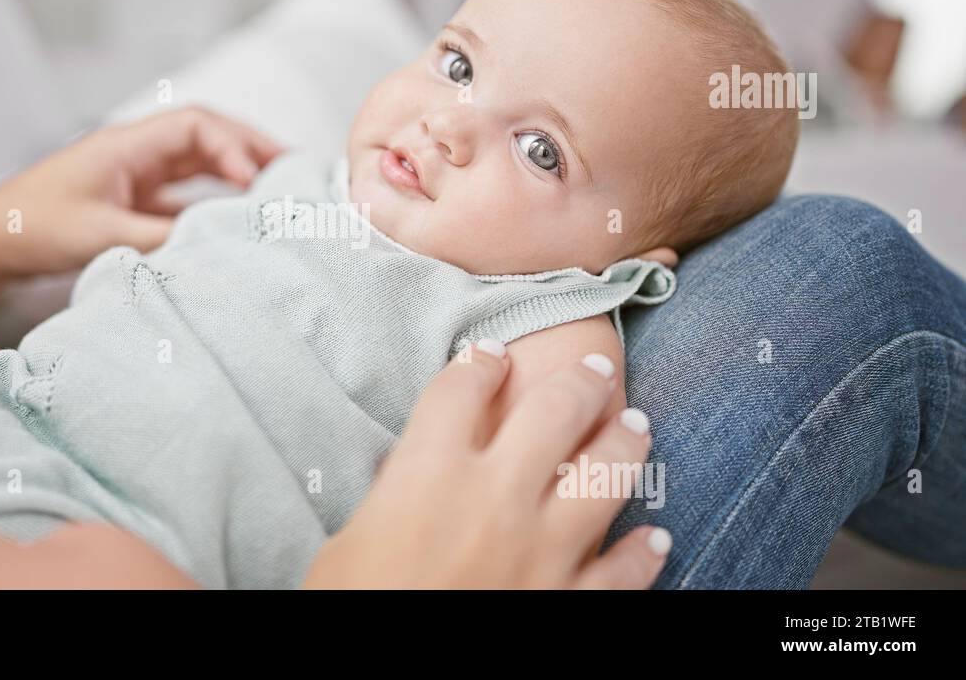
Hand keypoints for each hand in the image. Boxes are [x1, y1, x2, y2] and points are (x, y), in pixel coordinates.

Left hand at [0, 106, 282, 304]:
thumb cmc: (31, 228)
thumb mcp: (102, 235)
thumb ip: (161, 238)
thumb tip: (218, 243)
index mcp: (127, 144)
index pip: (196, 125)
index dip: (234, 146)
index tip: (257, 181)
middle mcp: (136, 152)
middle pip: (207, 136)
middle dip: (252, 148)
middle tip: (296, 170)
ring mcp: (135, 175)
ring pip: (200, 162)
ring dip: (238, 171)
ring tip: (279, 189)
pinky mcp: (132, 201)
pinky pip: (186, 192)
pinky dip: (216, 199)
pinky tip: (239, 217)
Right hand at [303, 342, 669, 588]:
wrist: (384, 677)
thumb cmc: (352, 604)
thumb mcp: (348, 541)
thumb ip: (389, 497)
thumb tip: (405, 476)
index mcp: (428, 473)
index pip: (462, 389)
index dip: (478, 363)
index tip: (489, 355)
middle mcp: (495, 497)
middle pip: (555, 409)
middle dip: (579, 379)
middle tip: (594, 367)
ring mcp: (542, 550)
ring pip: (608, 473)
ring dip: (626, 443)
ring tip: (634, 424)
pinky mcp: (568, 602)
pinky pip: (624, 571)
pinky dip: (643, 554)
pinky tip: (655, 538)